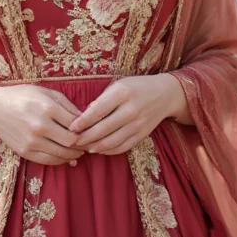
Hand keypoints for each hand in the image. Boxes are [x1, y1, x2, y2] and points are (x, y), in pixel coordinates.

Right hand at [0, 84, 85, 165]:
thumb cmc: (22, 96)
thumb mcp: (46, 92)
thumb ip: (66, 105)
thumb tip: (85, 119)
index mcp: (48, 108)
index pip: (76, 124)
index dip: (87, 129)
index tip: (91, 130)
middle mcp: (40, 126)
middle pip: (71, 141)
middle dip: (83, 144)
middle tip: (89, 143)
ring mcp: (32, 141)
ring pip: (62, 154)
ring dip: (75, 154)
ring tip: (80, 151)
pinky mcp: (25, 151)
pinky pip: (49, 160)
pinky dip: (61, 160)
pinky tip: (67, 157)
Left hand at [68, 74, 188, 154]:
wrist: (165, 94)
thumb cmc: (136, 87)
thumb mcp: (118, 85)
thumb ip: (101, 100)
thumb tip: (83, 117)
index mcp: (122, 93)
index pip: (97, 111)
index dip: (82, 122)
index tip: (70, 128)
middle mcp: (131, 110)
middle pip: (102, 129)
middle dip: (84, 137)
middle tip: (72, 140)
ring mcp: (138, 124)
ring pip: (111, 142)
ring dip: (94, 146)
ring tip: (83, 146)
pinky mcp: (142, 135)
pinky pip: (122, 147)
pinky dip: (108, 151)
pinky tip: (98, 149)